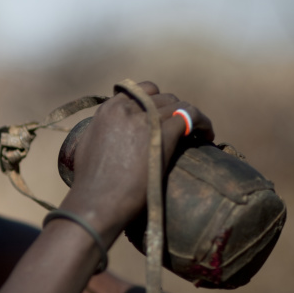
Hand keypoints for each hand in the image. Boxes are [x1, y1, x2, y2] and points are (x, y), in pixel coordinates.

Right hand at [60, 81, 213, 245]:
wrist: (96, 202)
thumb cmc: (90, 184)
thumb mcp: (87, 147)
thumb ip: (100, 132)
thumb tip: (107, 133)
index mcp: (108, 110)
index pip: (139, 91)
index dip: (154, 102)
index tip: (162, 116)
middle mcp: (126, 109)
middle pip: (161, 97)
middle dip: (173, 111)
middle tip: (181, 129)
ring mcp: (145, 120)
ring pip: (178, 105)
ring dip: (191, 117)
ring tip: (199, 133)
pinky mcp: (163, 134)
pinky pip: (190, 117)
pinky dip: (203, 124)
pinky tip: (207, 136)